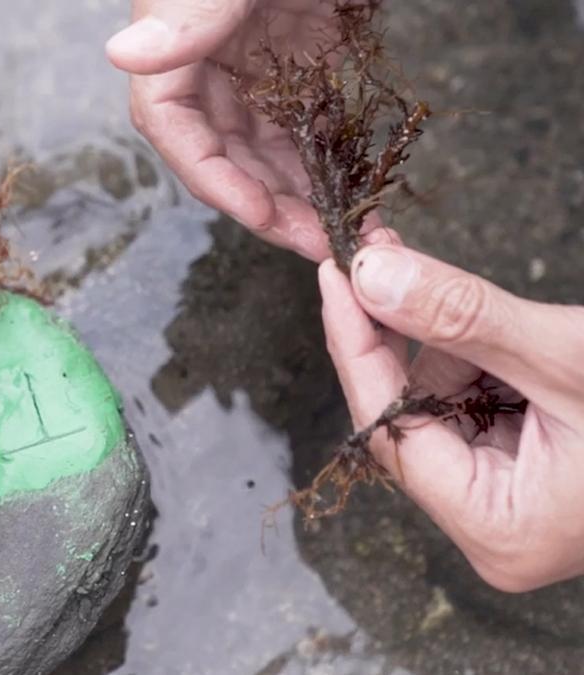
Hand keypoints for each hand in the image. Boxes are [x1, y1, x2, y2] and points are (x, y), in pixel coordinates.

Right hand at [106, 0, 377, 260]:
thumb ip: (184, 19)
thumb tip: (122, 54)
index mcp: (176, 44)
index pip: (176, 130)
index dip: (215, 182)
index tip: (264, 217)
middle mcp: (207, 62)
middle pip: (225, 153)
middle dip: (268, 203)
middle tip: (321, 240)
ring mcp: (253, 63)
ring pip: (265, 146)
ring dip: (299, 190)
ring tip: (343, 226)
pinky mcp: (297, 57)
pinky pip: (301, 121)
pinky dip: (322, 155)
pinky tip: (350, 183)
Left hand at [321, 244, 583, 591]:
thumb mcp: (566, 356)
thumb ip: (462, 316)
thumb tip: (368, 273)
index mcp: (497, 530)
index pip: (389, 430)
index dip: (355, 345)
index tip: (334, 273)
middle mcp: (494, 529)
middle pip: (411, 416)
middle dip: (415, 340)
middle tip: (395, 259)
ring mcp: (511, 503)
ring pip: (443, 404)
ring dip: (464, 349)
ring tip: (530, 336)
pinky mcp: (529, 473)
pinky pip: (479, 405)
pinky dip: (488, 361)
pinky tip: (526, 347)